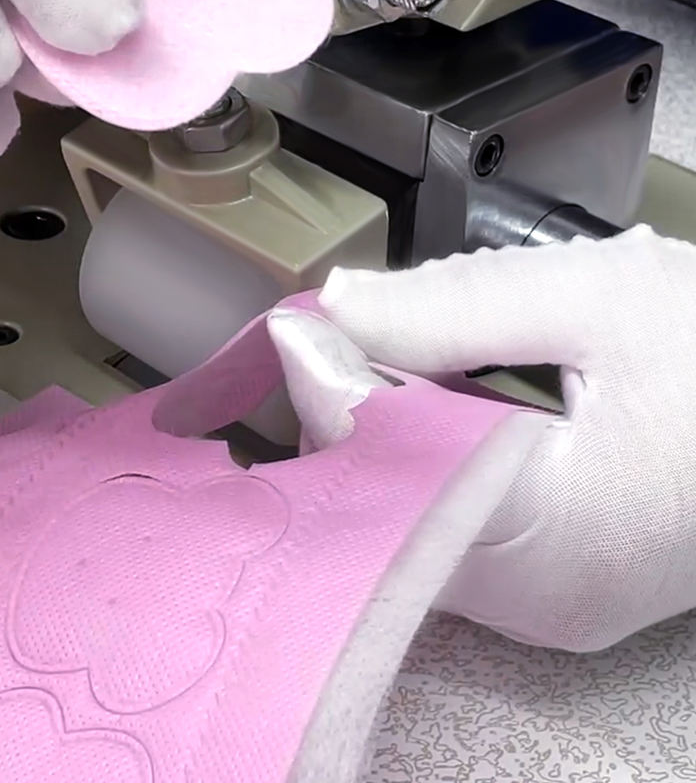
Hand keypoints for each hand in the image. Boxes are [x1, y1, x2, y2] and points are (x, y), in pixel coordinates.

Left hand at [272, 226, 695, 651]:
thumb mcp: (602, 301)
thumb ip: (457, 304)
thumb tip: (340, 306)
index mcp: (544, 536)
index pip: (375, 460)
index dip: (326, 380)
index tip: (303, 319)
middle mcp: (530, 598)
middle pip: (374, 502)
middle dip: (348, 408)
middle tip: (347, 330)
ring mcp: (540, 604)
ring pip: (399, 516)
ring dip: (381, 430)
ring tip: (390, 355)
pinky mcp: (548, 587)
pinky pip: (441, 522)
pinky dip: (420, 457)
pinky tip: (432, 401)